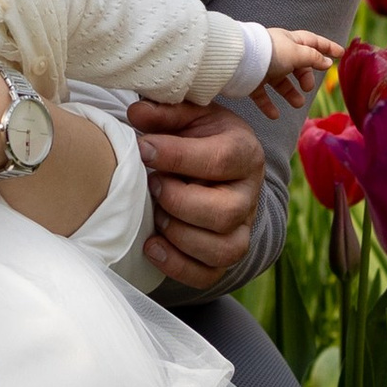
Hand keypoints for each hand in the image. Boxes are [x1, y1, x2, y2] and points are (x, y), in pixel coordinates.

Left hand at [125, 97, 265, 289]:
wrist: (213, 167)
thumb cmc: (197, 137)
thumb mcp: (187, 115)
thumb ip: (164, 112)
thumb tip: (136, 112)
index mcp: (246, 153)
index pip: (221, 160)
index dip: (177, 156)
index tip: (143, 148)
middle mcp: (250, 195)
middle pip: (224, 213)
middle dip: (178, 201)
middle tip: (153, 184)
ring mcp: (241, 229)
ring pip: (222, 250)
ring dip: (179, 235)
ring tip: (156, 214)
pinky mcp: (226, 255)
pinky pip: (209, 275)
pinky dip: (177, 266)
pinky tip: (152, 245)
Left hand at [254, 27, 342, 114]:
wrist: (238, 60)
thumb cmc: (270, 52)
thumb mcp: (296, 53)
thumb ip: (313, 58)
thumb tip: (326, 62)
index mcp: (289, 41)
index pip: (312, 42)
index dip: (327, 47)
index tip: (340, 53)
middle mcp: (277, 53)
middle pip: (297, 65)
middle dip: (305, 77)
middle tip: (308, 87)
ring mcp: (263, 68)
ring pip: (280, 82)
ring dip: (290, 93)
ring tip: (297, 104)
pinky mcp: (251, 81)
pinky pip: (262, 95)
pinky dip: (269, 106)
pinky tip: (274, 115)